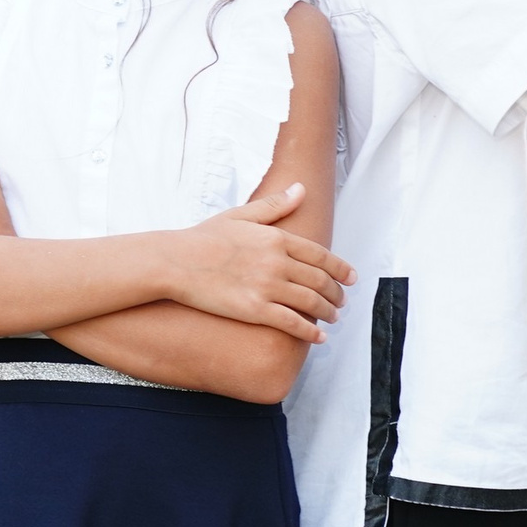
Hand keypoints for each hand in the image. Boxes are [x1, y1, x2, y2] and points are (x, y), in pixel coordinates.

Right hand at [161, 184, 358, 343]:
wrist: (175, 262)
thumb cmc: (203, 238)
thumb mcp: (240, 215)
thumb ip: (274, 205)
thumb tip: (301, 189)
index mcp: (276, 238)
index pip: (320, 255)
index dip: (341, 268)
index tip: (352, 278)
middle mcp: (277, 262)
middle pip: (320, 280)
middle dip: (336, 294)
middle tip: (342, 302)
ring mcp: (267, 287)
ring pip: (311, 302)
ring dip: (328, 312)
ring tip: (333, 318)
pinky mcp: (255, 310)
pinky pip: (292, 323)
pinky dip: (310, 332)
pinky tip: (319, 337)